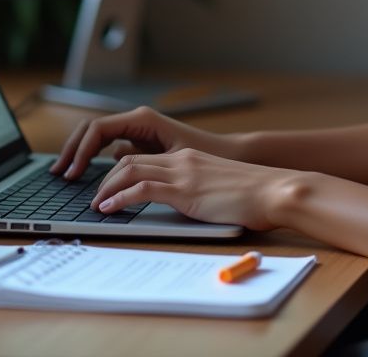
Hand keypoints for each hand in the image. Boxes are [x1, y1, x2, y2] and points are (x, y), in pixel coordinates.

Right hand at [48, 106, 236, 179]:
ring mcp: (137, 131)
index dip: (80, 151)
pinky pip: (109, 147)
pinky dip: (94, 159)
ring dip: (80, 154)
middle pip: (91, 131)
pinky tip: (86, 176)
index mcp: (142, 120)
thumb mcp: (173, 159)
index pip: (97, 129)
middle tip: (57, 174)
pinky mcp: (141, 143)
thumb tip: (113, 164)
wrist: (231, 156)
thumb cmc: (207, 155)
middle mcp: (137, 121)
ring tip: (66, 175)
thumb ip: (144, 162)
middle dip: (72, 150)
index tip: (71, 173)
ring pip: (98, 138)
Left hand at [91, 149, 301, 230]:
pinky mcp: (185, 191)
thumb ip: (198, 190)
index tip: (106, 188)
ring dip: (106, 189)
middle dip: (105, 179)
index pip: (143, 158)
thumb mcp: (219, 188)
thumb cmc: (255, 196)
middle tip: (93, 197)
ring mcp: (183, 173)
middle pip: (129, 161)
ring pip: (129, 170)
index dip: (119, 171)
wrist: (275, 191)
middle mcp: (182, 160)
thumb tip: (187, 204)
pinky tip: (108, 209)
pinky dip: (119, 199)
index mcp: (190, 158)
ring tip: (95, 205)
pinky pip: (141, 189)